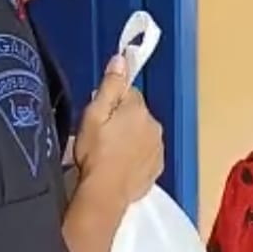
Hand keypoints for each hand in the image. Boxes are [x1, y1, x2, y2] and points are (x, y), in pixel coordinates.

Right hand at [75, 55, 163, 203]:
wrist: (106, 192)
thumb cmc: (95, 153)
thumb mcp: (94, 114)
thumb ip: (110, 85)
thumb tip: (121, 59)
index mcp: (138, 109)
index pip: (129, 92)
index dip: (111, 100)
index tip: (99, 115)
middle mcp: (154, 125)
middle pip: (137, 113)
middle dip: (122, 119)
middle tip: (102, 135)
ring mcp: (158, 148)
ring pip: (143, 133)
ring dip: (130, 138)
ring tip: (110, 153)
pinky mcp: (157, 167)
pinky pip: (146, 154)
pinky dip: (136, 157)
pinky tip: (120, 165)